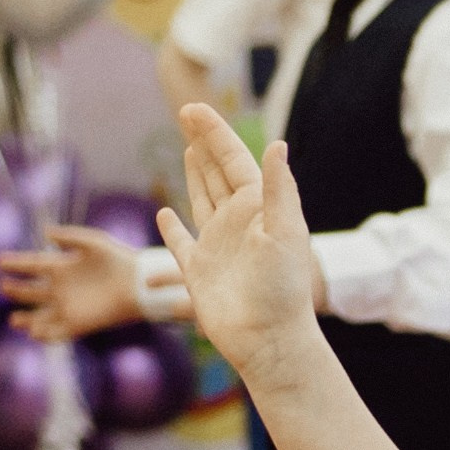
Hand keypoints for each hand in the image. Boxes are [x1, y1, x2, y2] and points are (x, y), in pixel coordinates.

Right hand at [0, 227, 147, 341]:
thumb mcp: (94, 242)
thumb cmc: (119, 259)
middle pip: (32, 292)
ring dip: (27, 319)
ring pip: (40, 316)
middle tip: (4, 288)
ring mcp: (69, 307)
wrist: (140, 284)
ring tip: (15, 320)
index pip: (33, 265)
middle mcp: (62, 288)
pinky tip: (35, 333)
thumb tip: (45, 233)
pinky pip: (57, 333)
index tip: (0, 261)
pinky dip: (45, 335)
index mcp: (62, 266)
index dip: (16, 263)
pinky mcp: (79, 324)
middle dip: (17, 291)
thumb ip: (70, 237)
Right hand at [159, 106, 319, 380]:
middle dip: (205, 143)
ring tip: (191, 150)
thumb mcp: (285, 233)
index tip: (192, 109)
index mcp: (258, 208)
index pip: (234, 160)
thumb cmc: (282, 289)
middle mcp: (238, 223)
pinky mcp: (199, 272)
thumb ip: (279, 188)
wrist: (268, 340)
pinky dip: (172, 228)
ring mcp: (218, 246)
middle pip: (218, 173)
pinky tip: (164, 213)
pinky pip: (181, 243)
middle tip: (187, 113)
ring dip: (196, 175)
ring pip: (203, 200)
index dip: (214, 133)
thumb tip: (276, 143)